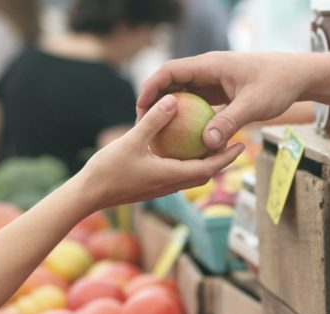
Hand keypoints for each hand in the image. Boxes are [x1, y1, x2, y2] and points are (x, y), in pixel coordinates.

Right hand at [79, 94, 244, 210]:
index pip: (208, 169)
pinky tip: (180, 148)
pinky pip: (176, 174)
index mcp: (171, 176)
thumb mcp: (131, 141)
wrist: (88, 196)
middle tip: (234, 142)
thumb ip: (154, 121)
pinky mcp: (151, 186)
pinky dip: (185, 163)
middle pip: (204, 174)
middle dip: (221, 160)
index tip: (241, 145)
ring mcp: (160, 188)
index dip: (227, 157)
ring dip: (204, 163)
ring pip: (190, 175)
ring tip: (211, 144)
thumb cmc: (108, 170)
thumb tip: (173, 100)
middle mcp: (170, 185)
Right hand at [136, 52, 308, 150]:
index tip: (140, 107)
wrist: (297, 77)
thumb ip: (229, 122)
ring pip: (184, 95)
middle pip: (172, 83)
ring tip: (158, 134)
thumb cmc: (278, 85)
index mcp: (210, 65)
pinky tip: (184, 140)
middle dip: (155, 102)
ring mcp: (214, 82)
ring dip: (171, 112)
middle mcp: (208, 71)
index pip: (170, 71)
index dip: (151, 87)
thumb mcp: (253, 105)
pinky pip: (198, 105)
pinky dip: (189, 119)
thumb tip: (207, 144)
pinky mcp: (221, 93)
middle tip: (143, 125)